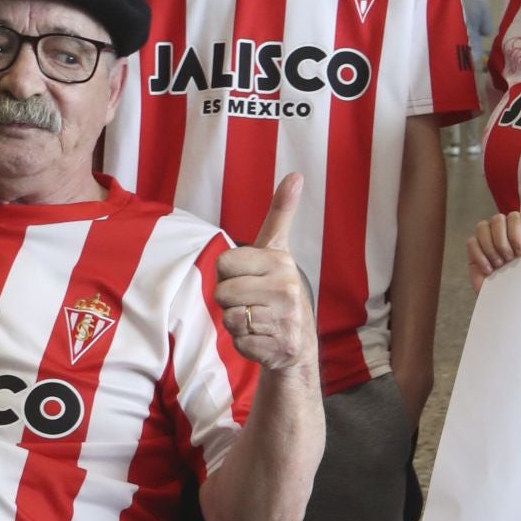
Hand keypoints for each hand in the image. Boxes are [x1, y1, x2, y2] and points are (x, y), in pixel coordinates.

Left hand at [215, 173, 315, 372]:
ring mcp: (285, 319)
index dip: (227, 275)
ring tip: (256, 321)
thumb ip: (281, 212)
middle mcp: (287, 288)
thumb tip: (296, 174)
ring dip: (236, 324)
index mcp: (280, 262)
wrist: (298, 342)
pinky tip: (261, 338)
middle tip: (251, 303)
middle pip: (222, 293)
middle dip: (229, 302)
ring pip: (229, 319)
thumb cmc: (278, 291)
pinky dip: (245, 344)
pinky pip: (239, 343)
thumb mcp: (278, 250)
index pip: (223, 264)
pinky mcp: (279, 346)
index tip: (248, 278)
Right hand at [465, 208, 520, 291]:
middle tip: (509, 260)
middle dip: (503, 241)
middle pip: (497, 219)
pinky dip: (480, 256)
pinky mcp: (474, 251)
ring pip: (482, 227)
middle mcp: (502, 231)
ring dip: (491, 248)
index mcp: (520, 230)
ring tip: (499, 265)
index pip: (514, 216)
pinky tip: (489, 270)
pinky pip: (471, 242)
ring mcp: (487, 240)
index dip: (515, 232)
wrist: (512, 301)